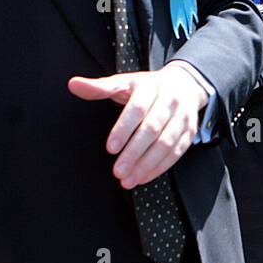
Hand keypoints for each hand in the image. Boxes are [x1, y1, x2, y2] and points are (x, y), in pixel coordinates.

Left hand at [69, 65, 208, 186]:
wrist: (184, 85)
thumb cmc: (147, 88)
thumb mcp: (124, 83)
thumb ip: (99, 87)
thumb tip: (73, 85)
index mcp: (150, 88)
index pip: (137, 109)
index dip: (123, 129)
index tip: (110, 149)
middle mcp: (169, 101)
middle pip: (153, 129)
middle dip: (135, 152)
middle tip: (118, 171)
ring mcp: (182, 117)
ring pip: (166, 144)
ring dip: (147, 164)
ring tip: (129, 180)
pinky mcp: (189, 132)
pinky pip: (177, 152)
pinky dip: (160, 167)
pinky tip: (144, 177)